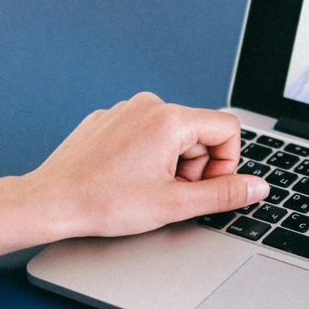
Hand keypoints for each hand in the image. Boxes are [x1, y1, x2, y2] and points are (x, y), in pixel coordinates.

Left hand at [28, 91, 269, 239]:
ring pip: (173, 134)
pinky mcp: (109, 119)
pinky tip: (125, 177)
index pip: (228, 129)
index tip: (202, 187)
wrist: (51, 201)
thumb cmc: (104, 202)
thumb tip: (257, 187)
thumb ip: (223, 194)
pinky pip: (145, 132)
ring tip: (145, 187)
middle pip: (200, 132)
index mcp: (170, 119)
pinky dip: (146, 155)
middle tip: (169, 193)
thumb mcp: (174, 204)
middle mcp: (149, 104)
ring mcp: (126, 109)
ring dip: (171, 163)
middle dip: (195, 166)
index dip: (225, 163)